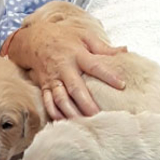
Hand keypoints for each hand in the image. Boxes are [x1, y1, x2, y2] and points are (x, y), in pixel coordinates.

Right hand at [3, 7, 126, 119]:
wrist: (34, 38)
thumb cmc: (64, 37)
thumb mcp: (84, 36)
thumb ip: (104, 47)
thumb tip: (126, 50)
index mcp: (77, 54)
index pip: (94, 66)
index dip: (108, 76)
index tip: (122, 85)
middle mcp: (64, 68)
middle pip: (75, 88)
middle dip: (86, 103)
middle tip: (98, 116)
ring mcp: (53, 78)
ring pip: (60, 98)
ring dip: (71, 112)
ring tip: (83, 123)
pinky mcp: (44, 86)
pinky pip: (48, 101)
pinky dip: (54, 113)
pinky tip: (63, 122)